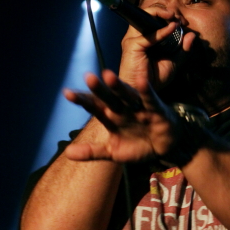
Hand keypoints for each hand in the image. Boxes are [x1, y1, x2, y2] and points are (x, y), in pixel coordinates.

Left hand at [63, 70, 182, 162]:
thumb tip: (67, 154)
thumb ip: (91, 152)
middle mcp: (122, 108)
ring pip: (127, 95)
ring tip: (108, 75)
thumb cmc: (136, 145)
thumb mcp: (112, 151)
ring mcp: (138, 107)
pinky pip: (150, 98)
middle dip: (99, 89)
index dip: (82, 100)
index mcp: (110, 116)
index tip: (67, 93)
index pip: (93, 106)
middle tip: (88, 77)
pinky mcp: (155, 108)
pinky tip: (142, 81)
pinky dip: (146, 91)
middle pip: (108, 97)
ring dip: (119, 86)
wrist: (162, 147)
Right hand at [119, 17, 195, 90]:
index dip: (171, 17)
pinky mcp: (132, 45)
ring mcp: (133, 38)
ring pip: (146, 16)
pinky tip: (172, 28)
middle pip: (150, 13)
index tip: (184, 23)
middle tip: (181, 19)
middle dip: (168, 12)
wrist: (142, 93)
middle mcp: (138, 35)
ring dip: (162, 13)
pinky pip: (149, 35)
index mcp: (147, 37)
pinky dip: (162, 30)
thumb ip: (182, 50)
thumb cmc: (154, 79)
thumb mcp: (173, 63)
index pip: (156, 18)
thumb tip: (192, 35)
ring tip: (175, 18)